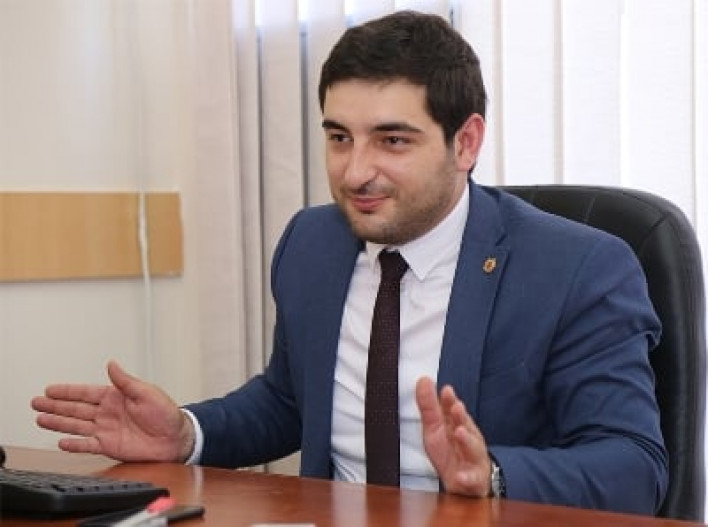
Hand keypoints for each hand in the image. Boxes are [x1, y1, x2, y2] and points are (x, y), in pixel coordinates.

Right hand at [31, 361, 194, 462]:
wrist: (175, 438)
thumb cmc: (166, 413)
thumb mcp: (147, 392)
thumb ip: (126, 381)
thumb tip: (112, 364)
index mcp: (116, 397)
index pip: (86, 392)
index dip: (68, 391)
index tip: (50, 389)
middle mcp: (108, 413)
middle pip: (76, 409)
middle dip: (55, 405)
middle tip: (36, 402)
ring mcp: (107, 430)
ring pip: (77, 426)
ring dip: (58, 423)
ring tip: (41, 419)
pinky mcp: (109, 446)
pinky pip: (88, 445)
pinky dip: (75, 444)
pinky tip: (61, 441)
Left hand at [415, 376, 490, 496]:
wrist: (468, 482)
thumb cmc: (451, 450)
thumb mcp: (435, 428)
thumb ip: (429, 405)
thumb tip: (423, 380)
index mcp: (456, 425)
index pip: (453, 411)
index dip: (449, 401)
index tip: (446, 390)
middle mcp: (467, 439)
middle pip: (465, 426)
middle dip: (461, 417)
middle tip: (456, 407)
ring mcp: (472, 458)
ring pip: (472, 449)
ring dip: (466, 441)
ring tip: (460, 433)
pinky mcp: (473, 479)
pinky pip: (470, 479)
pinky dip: (466, 477)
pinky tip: (460, 475)